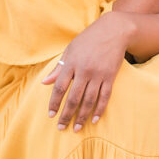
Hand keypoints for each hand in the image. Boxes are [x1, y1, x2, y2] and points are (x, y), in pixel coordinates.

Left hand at [41, 12, 133, 130]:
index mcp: (72, 63)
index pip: (59, 87)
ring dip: (82, 116)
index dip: (54, 103)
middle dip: (66, 115)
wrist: (114, 30)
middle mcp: (84, 70)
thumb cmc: (88, 39)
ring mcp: (98, 74)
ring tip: (77, 128)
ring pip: (89, 100)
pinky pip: (104, 96)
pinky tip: (94, 119)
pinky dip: (99, 109)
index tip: (51, 115)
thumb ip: (59, 67)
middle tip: (61, 128)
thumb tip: (44, 83)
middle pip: (74, 98)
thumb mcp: (70, 49)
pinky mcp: (110, 76)